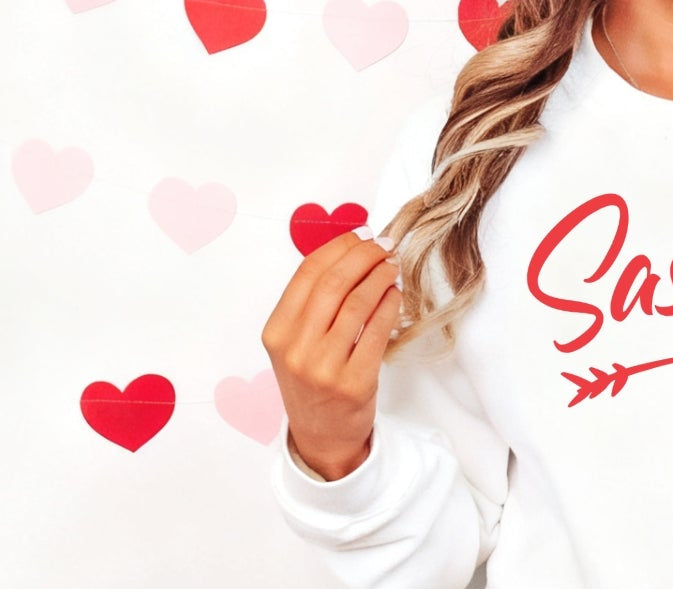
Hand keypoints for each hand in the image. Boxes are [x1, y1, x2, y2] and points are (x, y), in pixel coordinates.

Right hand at [261, 227, 401, 479]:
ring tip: (392, 265)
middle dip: (364, 256)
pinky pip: (377, 331)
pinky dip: (389, 304)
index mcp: (276, 332)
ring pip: (357, 304)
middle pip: (333, 283)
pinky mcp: (354, 382)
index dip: (339, 247)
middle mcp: (295, 348)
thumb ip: (312, 303)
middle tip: (384, 245)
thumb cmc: (311, 382)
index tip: (362, 235)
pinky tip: (395, 293)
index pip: (308, 273)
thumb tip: (350, 251)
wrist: (321, 436)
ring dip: (380, 276)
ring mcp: (323, 367)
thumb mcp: (295, 343)